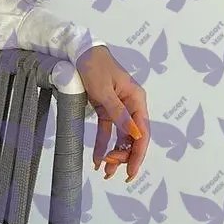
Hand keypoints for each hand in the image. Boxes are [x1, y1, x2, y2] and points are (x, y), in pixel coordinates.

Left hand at [75, 46, 147, 182]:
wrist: (80, 51)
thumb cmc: (95, 67)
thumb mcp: (105, 92)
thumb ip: (119, 114)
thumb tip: (136, 136)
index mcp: (137, 100)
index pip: (143, 132)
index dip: (138, 154)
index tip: (130, 172)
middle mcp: (131, 106)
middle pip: (133, 137)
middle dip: (124, 156)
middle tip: (111, 169)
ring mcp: (118, 108)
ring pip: (121, 137)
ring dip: (115, 153)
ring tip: (105, 172)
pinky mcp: (106, 109)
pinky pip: (107, 130)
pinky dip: (102, 144)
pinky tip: (97, 159)